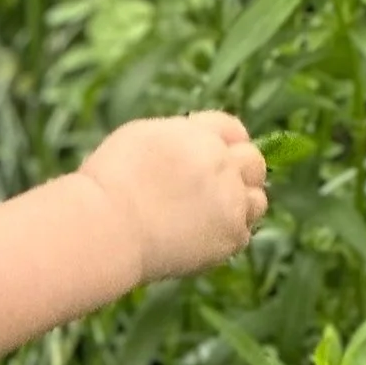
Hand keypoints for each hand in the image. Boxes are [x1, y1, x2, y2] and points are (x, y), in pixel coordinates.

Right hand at [83, 110, 266, 281]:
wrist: (109, 227)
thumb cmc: (110, 182)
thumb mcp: (140, 137)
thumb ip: (178, 137)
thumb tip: (193, 143)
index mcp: (198, 134)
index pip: (232, 128)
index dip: (226, 141)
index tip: (218, 153)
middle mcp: (222, 163)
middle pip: (253, 162)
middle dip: (240, 171)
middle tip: (218, 187)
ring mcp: (231, 201)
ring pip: (257, 200)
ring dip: (240, 204)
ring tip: (212, 215)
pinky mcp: (231, 236)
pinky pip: (242, 233)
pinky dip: (227, 234)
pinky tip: (202, 236)